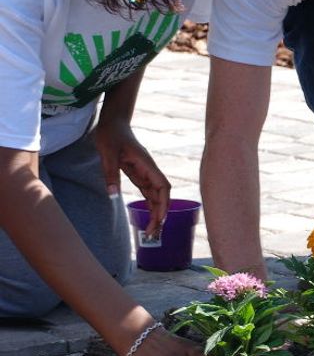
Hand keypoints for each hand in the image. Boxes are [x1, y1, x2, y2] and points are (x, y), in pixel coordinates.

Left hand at [92, 120, 169, 237]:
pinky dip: (149, 204)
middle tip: (153, 233)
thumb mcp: (107, 153)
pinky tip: (148, 214)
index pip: (163, 187)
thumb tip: (113, 195)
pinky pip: (146, 191)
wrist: (112, 122)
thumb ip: (111, 174)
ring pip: (155, 195)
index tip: (161, 219)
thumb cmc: (111, 134)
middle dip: (160, 214)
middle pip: (161, 194)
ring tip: (152, 229)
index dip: (164, 203)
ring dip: (155, 211)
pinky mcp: (136, 173)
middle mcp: (148, 170)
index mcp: (146, 164)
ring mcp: (143, 172)